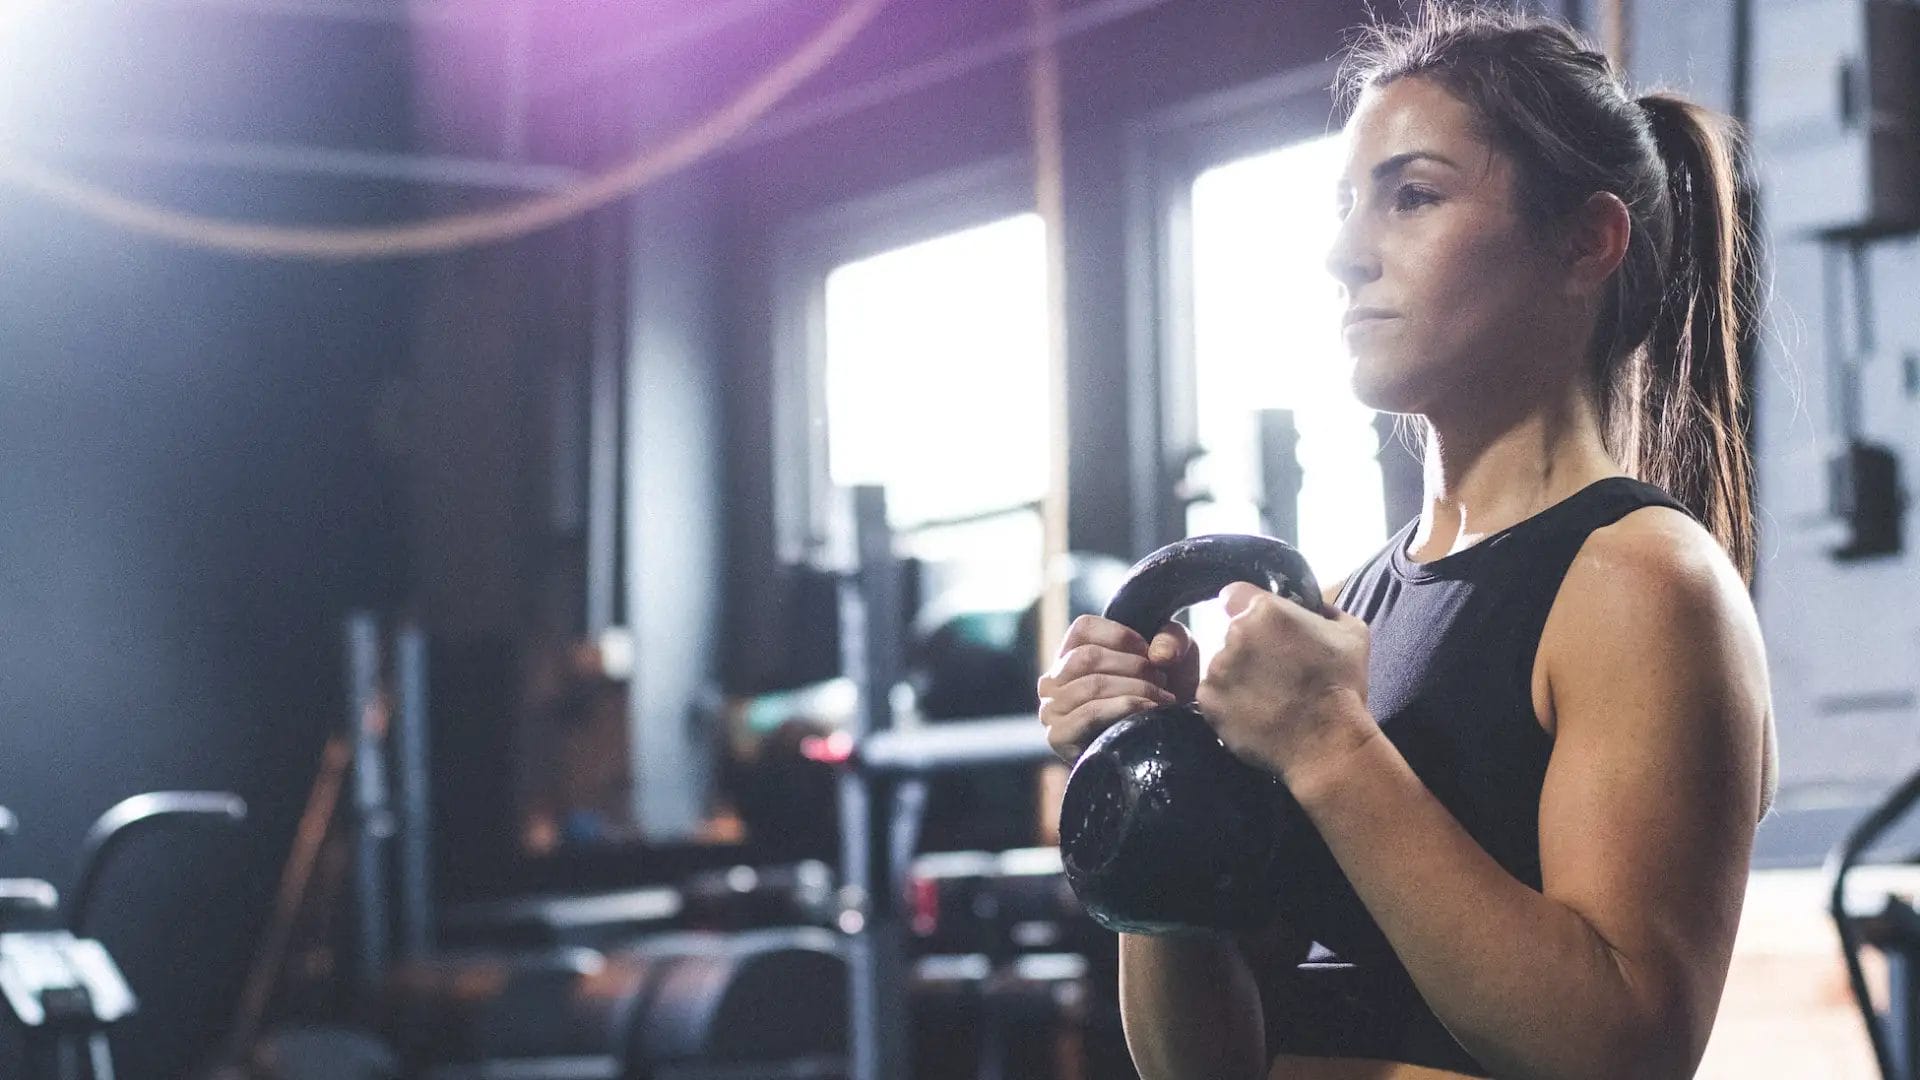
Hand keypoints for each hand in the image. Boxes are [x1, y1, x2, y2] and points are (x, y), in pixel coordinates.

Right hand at [1037, 614, 1198, 762]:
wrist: (1160, 748)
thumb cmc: (1161, 695)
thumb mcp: (1172, 656)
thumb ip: (1171, 638)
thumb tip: (1159, 654)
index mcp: (1069, 656)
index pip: (1083, 628)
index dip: (1120, 635)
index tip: (1151, 652)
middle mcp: (1052, 681)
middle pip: (1087, 657)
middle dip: (1133, 666)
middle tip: (1162, 680)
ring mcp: (1050, 709)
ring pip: (1091, 684)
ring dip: (1135, 689)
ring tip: (1162, 698)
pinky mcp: (1058, 736)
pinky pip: (1089, 712)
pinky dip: (1124, 707)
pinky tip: (1148, 710)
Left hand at [1196, 582, 1374, 780]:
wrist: (1327, 743)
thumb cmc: (1342, 686)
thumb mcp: (1352, 634)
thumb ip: (1325, 610)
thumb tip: (1314, 607)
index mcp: (1265, 611)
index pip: (1235, 595)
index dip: (1246, 609)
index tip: (1261, 628)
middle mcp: (1234, 634)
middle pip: (1230, 632)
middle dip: (1248, 646)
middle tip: (1273, 669)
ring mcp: (1217, 668)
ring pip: (1221, 664)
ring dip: (1237, 675)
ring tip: (1267, 696)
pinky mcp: (1208, 701)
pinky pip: (1213, 694)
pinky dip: (1229, 702)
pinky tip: (1255, 712)